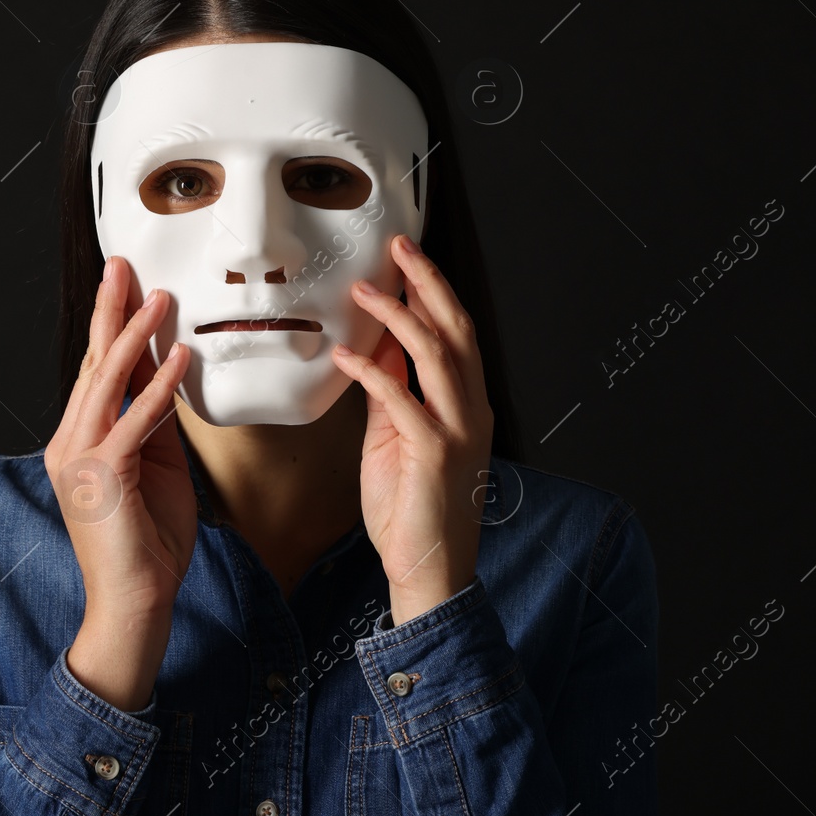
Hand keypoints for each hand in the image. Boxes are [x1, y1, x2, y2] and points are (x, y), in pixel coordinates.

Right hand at [44, 256, 195, 622]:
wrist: (134, 601)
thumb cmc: (147, 541)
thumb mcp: (156, 466)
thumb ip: (155, 421)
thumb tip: (166, 374)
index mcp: (80, 438)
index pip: (97, 369)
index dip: (113, 324)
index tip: (127, 284)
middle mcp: (70, 441)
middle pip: (92, 362)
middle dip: (110, 310)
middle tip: (122, 265)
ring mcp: (78, 457)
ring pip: (106, 381)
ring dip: (134, 335)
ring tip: (158, 298)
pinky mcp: (99, 476)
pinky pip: (134, 421)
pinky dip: (159, 387)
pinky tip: (177, 358)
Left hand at [331, 233, 493, 625]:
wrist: (429, 568)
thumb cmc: (412, 508)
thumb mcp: (397, 437)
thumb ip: (392, 393)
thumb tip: (377, 348)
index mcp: (466, 405)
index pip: (455, 334)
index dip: (433, 292)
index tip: (406, 260)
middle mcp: (470, 409)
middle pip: (456, 329)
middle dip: (427, 282)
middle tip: (399, 247)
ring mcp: (456, 428)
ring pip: (436, 352)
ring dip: (398, 315)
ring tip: (365, 291)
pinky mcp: (434, 450)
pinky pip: (400, 397)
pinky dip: (371, 370)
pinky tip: (345, 355)